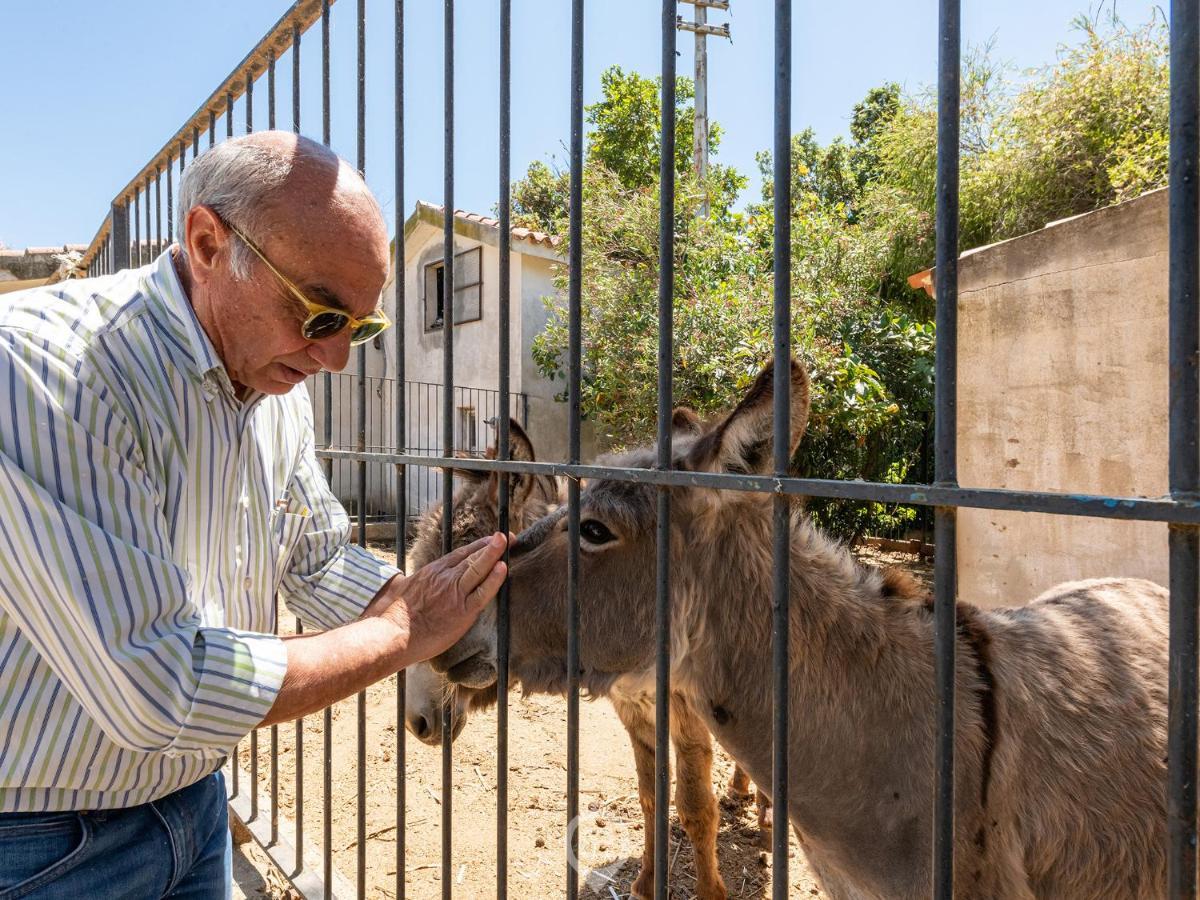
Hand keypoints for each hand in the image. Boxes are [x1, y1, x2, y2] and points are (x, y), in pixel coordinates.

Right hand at [368, 532, 508, 664]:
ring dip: (494, 553)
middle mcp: (445, 577)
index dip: (478, 546)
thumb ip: (407, 582)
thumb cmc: (393, 616)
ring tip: (509, 540)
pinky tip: (503, 568)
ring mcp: (454, 593)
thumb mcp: (400, 589)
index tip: (491, 539)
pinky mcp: (462, 611)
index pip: (460, 554)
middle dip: (492, 546)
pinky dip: (494, 579)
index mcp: (432, 571)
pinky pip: (482, 592)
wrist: (393, 634)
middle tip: (508, 536)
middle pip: (472, 557)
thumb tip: (401, 581)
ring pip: (478, 568)